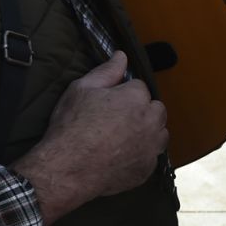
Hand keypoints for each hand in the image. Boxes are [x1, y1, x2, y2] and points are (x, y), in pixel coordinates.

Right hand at [10, 52, 166, 223]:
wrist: (66, 170)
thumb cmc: (71, 128)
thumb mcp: (81, 89)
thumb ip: (107, 71)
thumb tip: (122, 55)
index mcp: (136, 98)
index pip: (139, 87)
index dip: (122, 93)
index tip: (108, 103)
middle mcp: (150, 121)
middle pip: (155, 109)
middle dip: (140, 111)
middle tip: (115, 120)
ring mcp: (151, 147)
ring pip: (159, 132)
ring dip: (146, 131)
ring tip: (121, 137)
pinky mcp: (147, 169)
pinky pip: (152, 156)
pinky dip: (142, 154)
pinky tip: (122, 155)